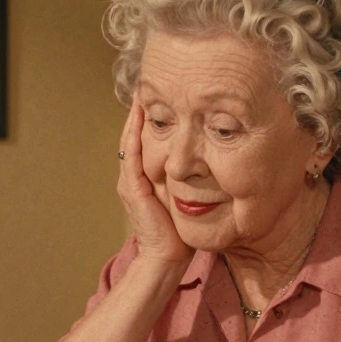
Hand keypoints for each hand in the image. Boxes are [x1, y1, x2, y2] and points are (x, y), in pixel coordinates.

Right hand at [117, 97, 191, 264]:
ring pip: (131, 138)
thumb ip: (190, 179)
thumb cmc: (178, 234)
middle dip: (142, 109)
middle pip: (135, 134)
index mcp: (144, 178)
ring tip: (142, 89)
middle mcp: (133, 176)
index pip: (145, 139)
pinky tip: (141, 113)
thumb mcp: (185, 198)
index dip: (153, 116)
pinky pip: (132, 152)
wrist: (165, 259)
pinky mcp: (133, 187)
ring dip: (136, 114)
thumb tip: (210, 160)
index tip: (164, 94)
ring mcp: (130, 181)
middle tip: (149, 82)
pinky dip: (135, 131)